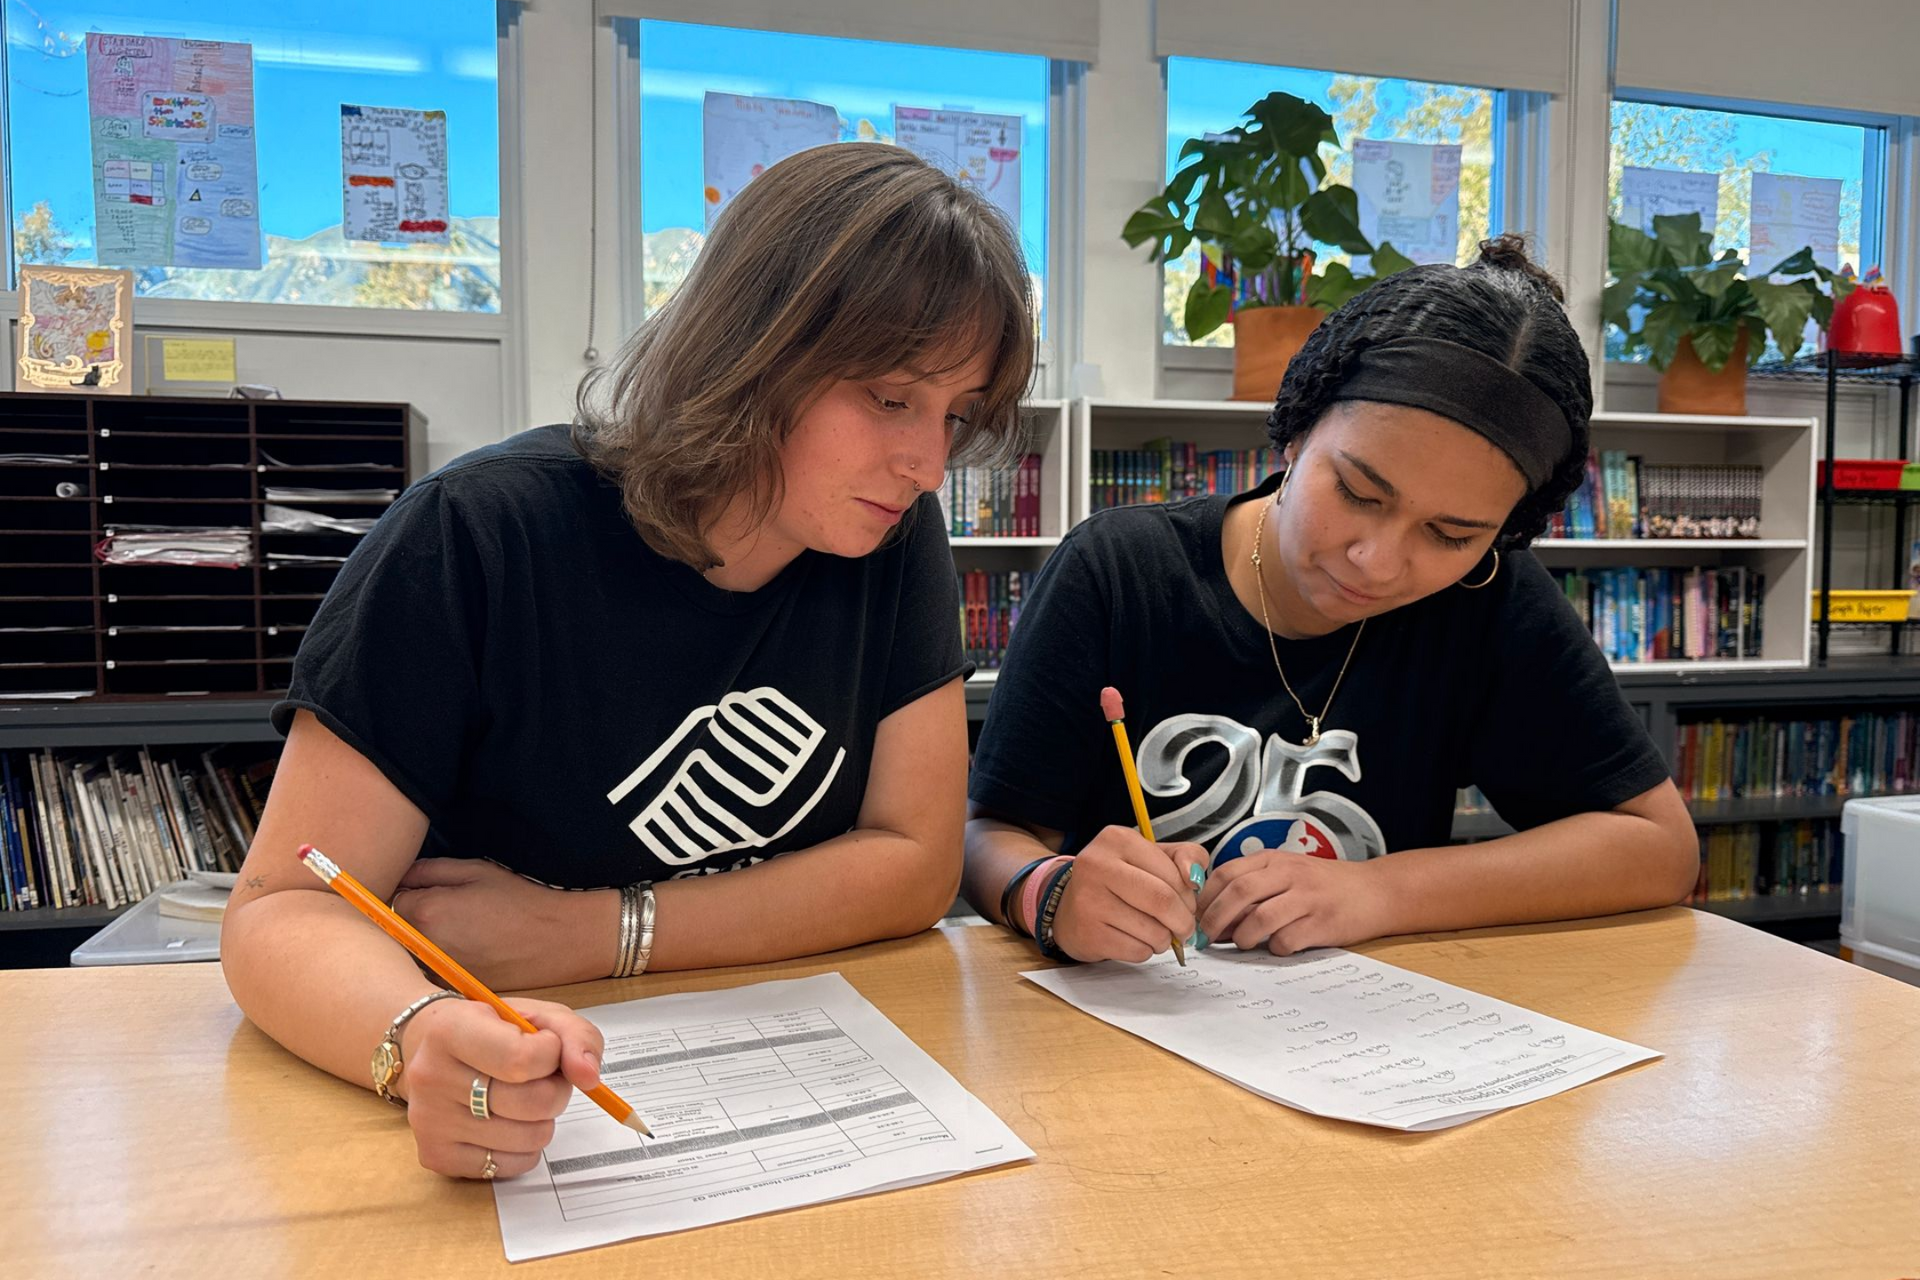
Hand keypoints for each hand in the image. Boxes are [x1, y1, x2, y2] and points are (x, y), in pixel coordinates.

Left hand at [393, 858, 615, 988]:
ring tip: (459, 932)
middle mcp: (425, 948)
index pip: (389, 902)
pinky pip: (433, 973)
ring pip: (412, 955)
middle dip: (410, 921)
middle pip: (395, 933)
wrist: (561, 940)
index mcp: (426, 913)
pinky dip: (441, 963)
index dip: (408, 893)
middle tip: (443, 912)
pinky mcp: (453, 990)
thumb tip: (401, 878)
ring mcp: (438, 974)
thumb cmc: (521, 901)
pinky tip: (469, 951)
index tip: (426, 891)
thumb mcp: (476, 870)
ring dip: (423, 944)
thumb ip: (428, 870)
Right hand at [396, 995, 604, 1179]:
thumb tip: (589, 1076)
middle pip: (533, 1103)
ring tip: (523, 1097)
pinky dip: (525, 1147)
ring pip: (529, 1138)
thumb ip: (573, 1035)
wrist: (433, 1049)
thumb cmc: (491, 1030)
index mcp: (451, 1030)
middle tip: (542, 1077)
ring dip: (543, 1119)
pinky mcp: (436, 1156)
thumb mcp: (536, 1014)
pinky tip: (507, 1121)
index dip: (552, 1054)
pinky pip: (512, 1165)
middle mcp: (432, 1077)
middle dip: (556, 1089)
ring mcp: (430, 1121)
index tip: (546, 1046)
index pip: (522, 1059)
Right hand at [1052, 826, 1209, 962]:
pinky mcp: (1087, 934)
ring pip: (1153, 931)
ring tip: (1157, 933)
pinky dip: (1147, 950)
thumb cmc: (1121, 881)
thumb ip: (1186, 857)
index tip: (1188, 904)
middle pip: (1162, 901)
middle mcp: (1097, 865)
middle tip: (1184, 928)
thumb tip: (1195, 879)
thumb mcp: (1154, 857)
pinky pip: (1137, 951)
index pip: (1172, 873)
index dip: (1190, 895)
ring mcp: (1088, 901)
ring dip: (1165, 939)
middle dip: (1183, 921)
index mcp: (1117, 839)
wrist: (1070, 908)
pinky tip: (1136, 939)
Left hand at [1197, 850, 1394, 955]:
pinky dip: (1275, 948)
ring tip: (1242, 943)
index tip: (1196, 917)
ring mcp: (1307, 898)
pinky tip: (1279, 946)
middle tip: (1207, 938)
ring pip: (1259, 918)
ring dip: (1242, 937)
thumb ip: (1254, 888)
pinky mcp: (1323, 923)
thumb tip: (1216, 918)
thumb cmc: (1325, 886)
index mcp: (1275, 860)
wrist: (1375, 891)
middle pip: (1238, 893)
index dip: (1206, 898)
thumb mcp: (1288, 874)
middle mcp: (1290, 874)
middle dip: (1215, 919)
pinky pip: (1287, 939)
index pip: (1227, 873)